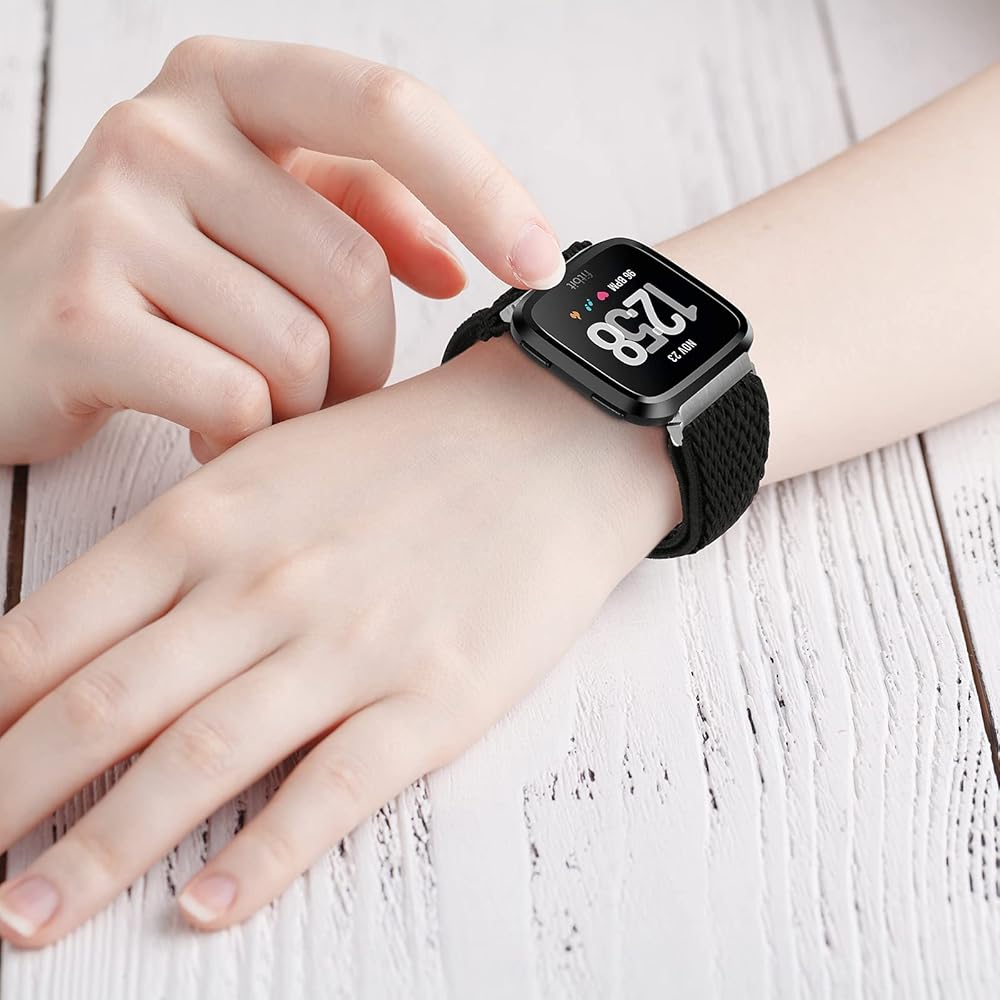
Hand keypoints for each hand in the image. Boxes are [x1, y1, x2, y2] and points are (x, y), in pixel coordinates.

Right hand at [0, 35, 566, 464]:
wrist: (5, 324)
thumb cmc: (163, 272)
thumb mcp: (258, 212)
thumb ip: (362, 211)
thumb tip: (463, 267)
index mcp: (227, 86)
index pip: (385, 111)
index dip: (478, 187)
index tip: (538, 264)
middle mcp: (160, 131)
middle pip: (353, 271)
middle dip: (366, 359)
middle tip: (332, 388)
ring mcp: (108, 220)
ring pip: (300, 349)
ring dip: (305, 405)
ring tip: (259, 406)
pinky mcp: (77, 317)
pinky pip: (233, 400)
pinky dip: (244, 438)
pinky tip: (213, 433)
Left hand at [0, 335, 676, 945]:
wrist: (548, 440)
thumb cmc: (409, 452)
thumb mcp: (278, 465)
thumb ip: (188, 543)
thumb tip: (94, 627)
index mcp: (215, 517)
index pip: (57, 628)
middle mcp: (265, 583)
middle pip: (104, 706)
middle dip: (10, 793)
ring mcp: (351, 643)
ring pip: (200, 758)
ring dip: (103, 849)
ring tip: (29, 916)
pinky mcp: (436, 695)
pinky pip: (335, 787)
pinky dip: (266, 854)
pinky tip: (210, 906)